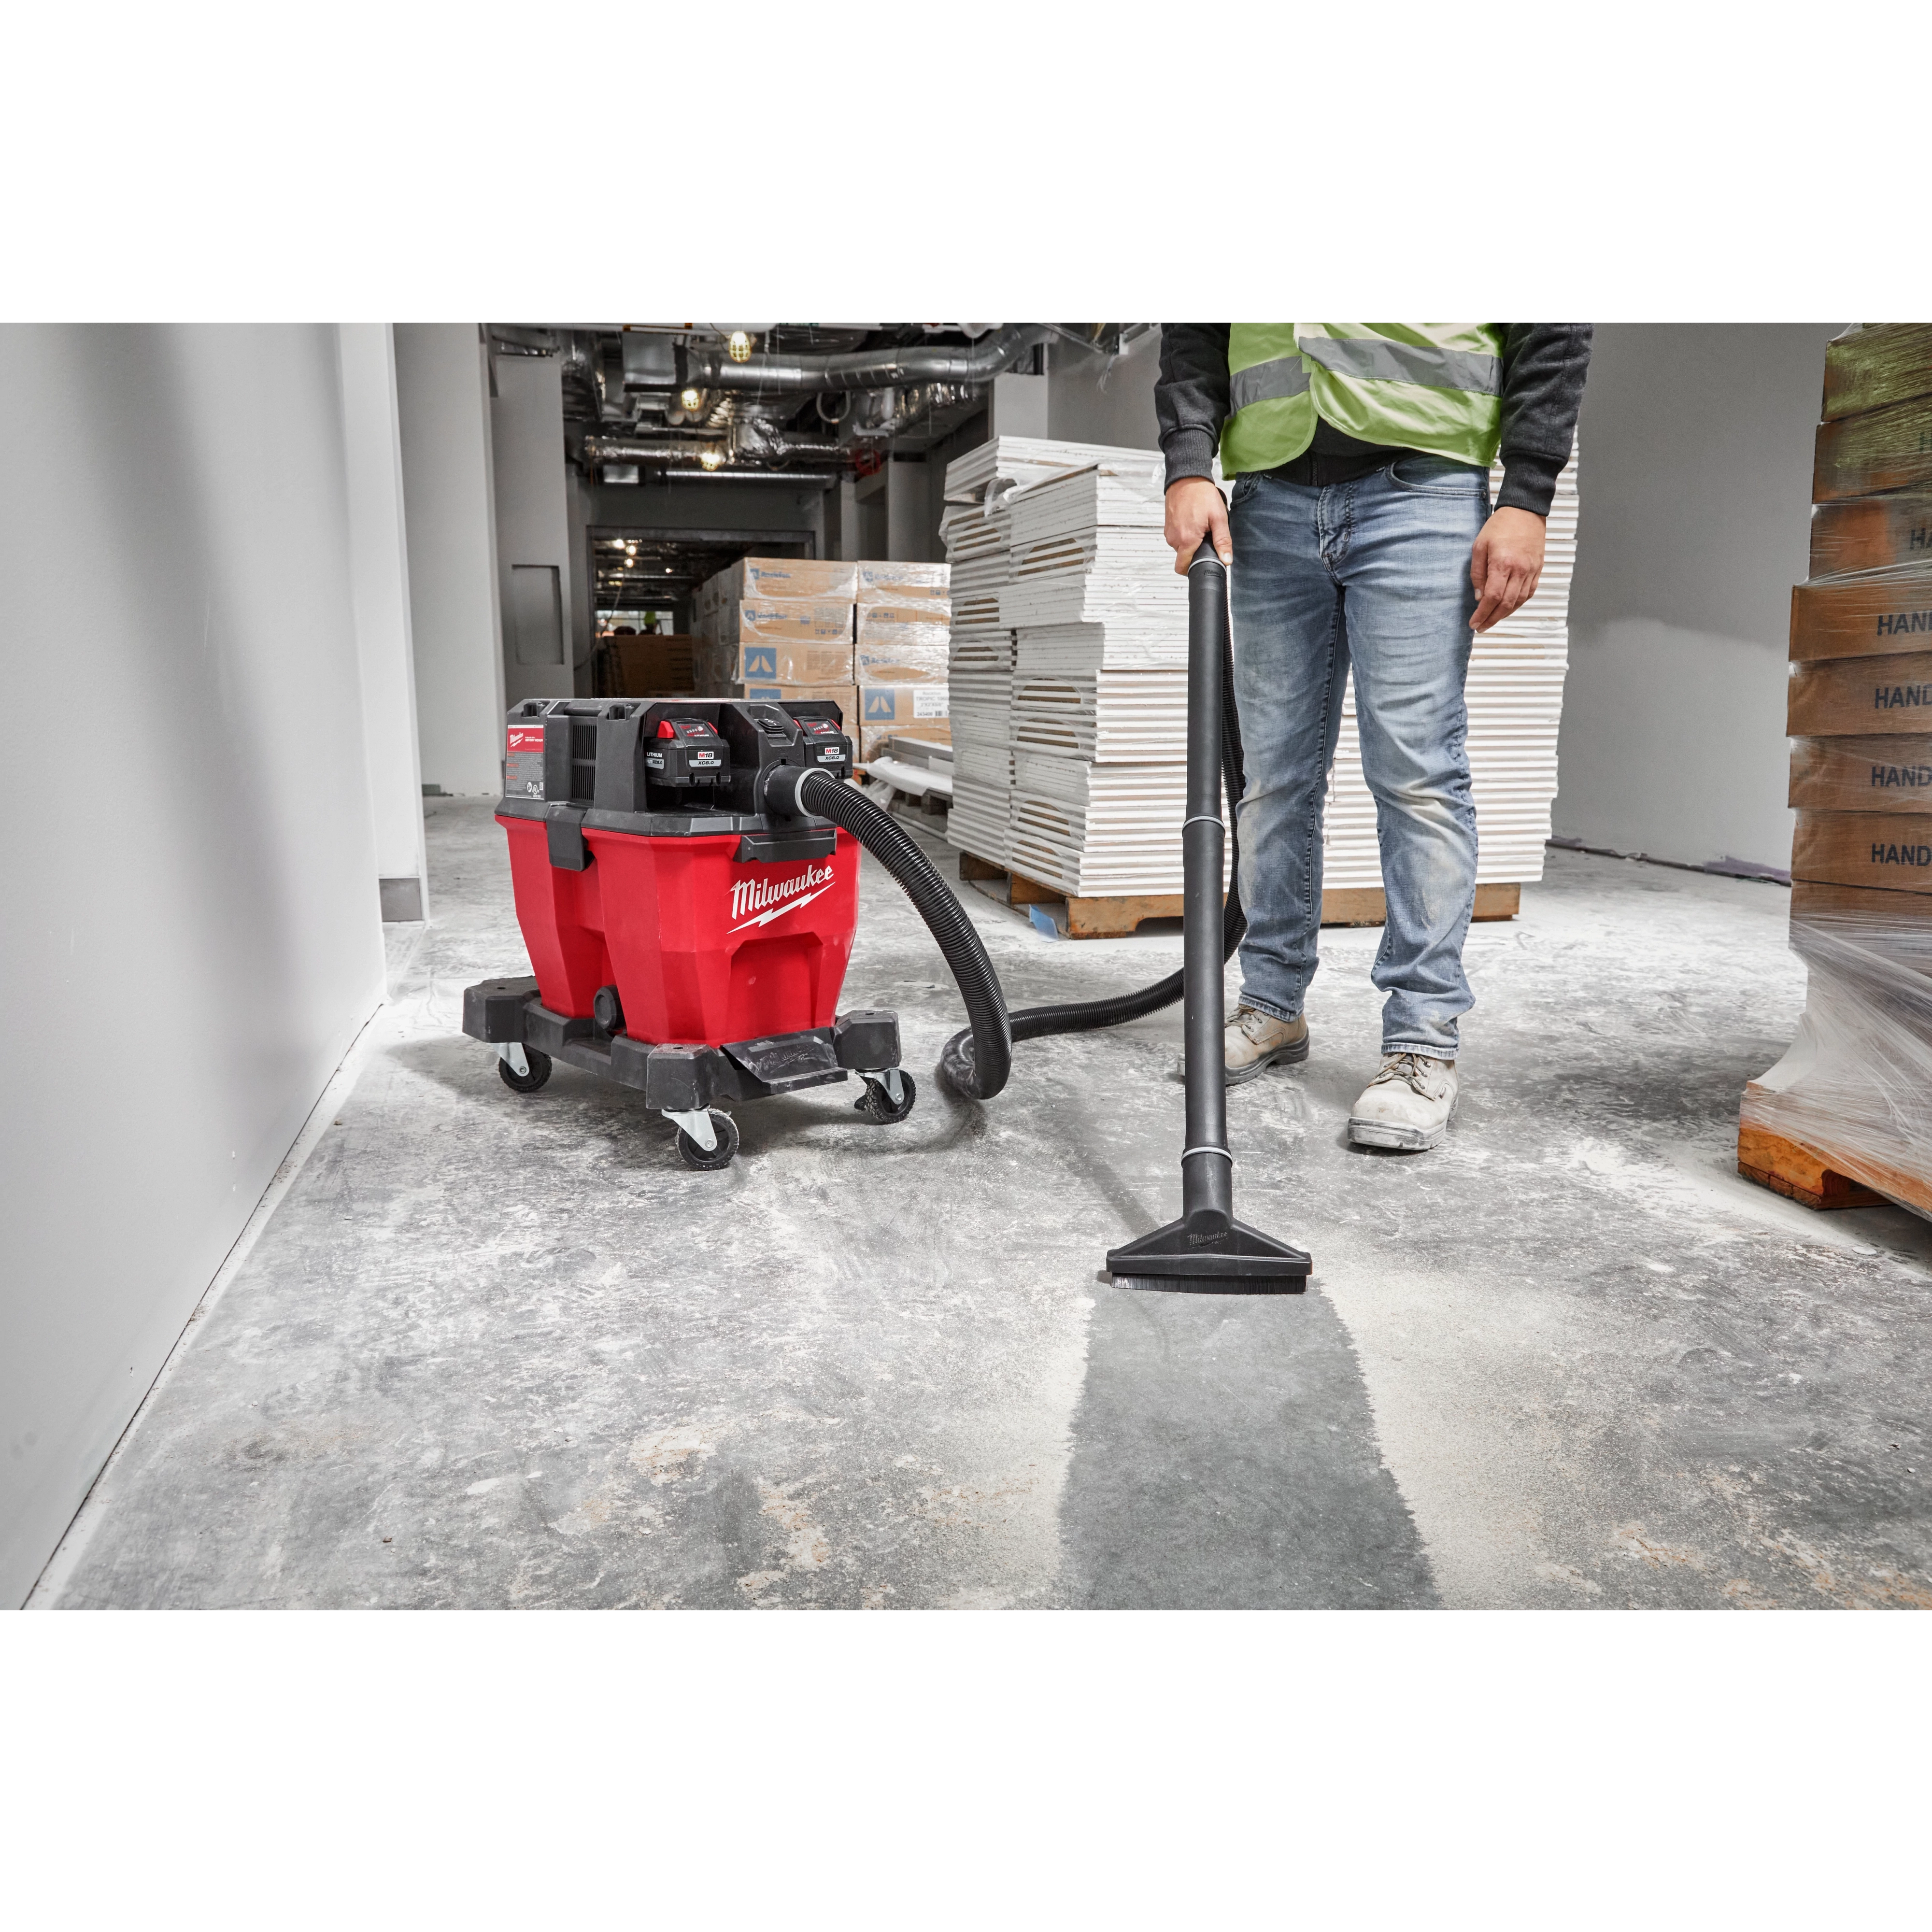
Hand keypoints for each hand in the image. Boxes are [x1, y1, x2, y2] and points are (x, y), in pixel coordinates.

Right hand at [1165, 477, 1231, 575]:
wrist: (1186, 478)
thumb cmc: (1201, 495)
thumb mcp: (1218, 517)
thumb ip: (1223, 541)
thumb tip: (1226, 559)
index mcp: (1187, 540)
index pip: (1182, 568)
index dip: (1193, 569)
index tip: (1202, 562)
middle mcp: (1174, 538)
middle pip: (1183, 557)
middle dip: (1195, 552)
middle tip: (1205, 536)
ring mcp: (1169, 532)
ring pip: (1180, 547)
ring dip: (1190, 542)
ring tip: (1199, 526)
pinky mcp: (1167, 526)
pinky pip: (1176, 537)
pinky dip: (1185, 534)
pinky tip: (1192, 522)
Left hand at [1469, 507, 1544, 631]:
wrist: (1525, 510)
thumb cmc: (1501, 525)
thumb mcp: (1479, 546)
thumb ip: (1477, 573)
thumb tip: (1478, 596)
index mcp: (1503, 563)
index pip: (1492, 597)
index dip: (1482, 613)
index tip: (1474, 622)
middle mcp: (1520, 569)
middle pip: (1506, 604)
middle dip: (1492, 619)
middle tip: (1481, 626)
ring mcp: (1531, 570)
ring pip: (1519, 601)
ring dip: (1505, 614)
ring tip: (1492, 620)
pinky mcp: (1538, 569)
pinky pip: (1529, 593)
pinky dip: (1518, 604)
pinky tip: (1509, 608)